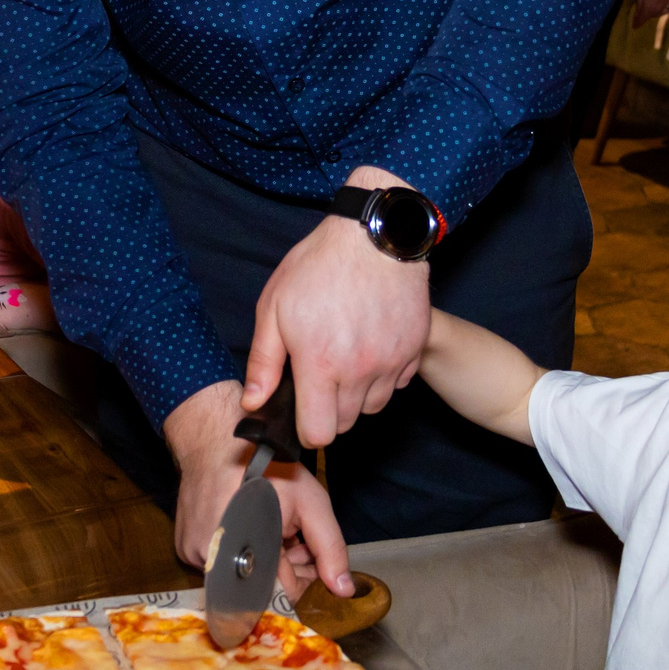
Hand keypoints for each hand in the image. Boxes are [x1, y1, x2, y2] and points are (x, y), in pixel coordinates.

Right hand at [166, 381, 352, 597]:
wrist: (213, 437)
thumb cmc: (265, 465)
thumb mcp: (310, 503)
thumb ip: (330, 548)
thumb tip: (344, 591)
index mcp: (249, 557)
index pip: (283, 595)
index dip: (304, 580)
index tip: (313, 562)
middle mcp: (215, 564)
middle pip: (261, 587)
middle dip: (285, 568)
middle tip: (295, 538)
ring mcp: (195, 557)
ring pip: (241, 575)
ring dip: (263, 560)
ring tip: (273, 528)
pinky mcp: (184, 549)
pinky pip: (219, 562)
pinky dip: (239, 550)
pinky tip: (250, 525)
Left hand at [243, 168, 430, 447]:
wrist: (374, 235)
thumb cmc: (319, 266)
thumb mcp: (274, 306)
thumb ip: (264, 361)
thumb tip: (255, 402)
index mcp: (321, 365)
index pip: (318, 434)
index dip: (306, 429)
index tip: (302, 410)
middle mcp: (360, 371)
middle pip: (346, 423)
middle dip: (329, 409)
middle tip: (320, 375)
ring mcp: (391, 362)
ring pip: (373, 405)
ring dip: (358, 394)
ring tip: (346, 358)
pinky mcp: (414, 349)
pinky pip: (398, 383)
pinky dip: (384, 374)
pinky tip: (371, 345)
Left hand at [632, 0, 668, 26]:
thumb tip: (639, 9)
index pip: (645, 14)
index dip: (639, 21)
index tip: (635, 25)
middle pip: (656, 13)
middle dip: (648, 15)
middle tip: (642, 14)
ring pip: (667, 10)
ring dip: (658, 11)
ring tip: (652, 9)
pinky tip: (664, 3)